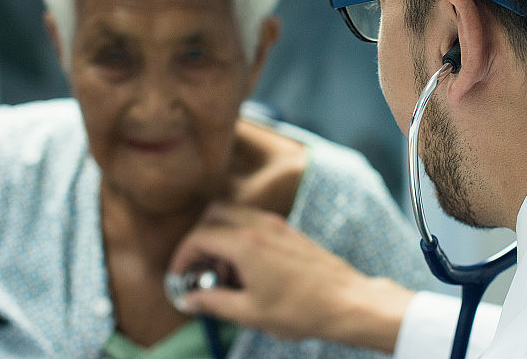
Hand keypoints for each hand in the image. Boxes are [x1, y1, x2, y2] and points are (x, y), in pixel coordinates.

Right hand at [168, 202, 414, 352]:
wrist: (346, 301)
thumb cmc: (301, 308)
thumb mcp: (250, 313)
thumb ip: (215, 303)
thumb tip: (192, 300)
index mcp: (245, 244)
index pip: (199, 237)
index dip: (182, 257)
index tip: (180, 276)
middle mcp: (260, 226)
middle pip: (215, 214)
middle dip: (200, 238)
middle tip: (200, 268)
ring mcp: (278, 225)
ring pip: (236, 215)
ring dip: (222, 236)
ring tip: (226, 274)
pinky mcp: (290, 232)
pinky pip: (256, 223)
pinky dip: (242, 237)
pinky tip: (249, 270)